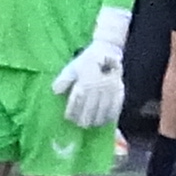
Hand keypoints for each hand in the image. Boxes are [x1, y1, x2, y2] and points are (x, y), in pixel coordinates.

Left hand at [52, 12, 130, 133]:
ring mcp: (110, 91)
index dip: (72, 112)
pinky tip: (104, 120)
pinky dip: (109, 116)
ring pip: (102, 111)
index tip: (68, 118)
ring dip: (96, 120)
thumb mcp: (73, 67)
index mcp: (85, 82)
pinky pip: (115, 107)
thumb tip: (55, 91)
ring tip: (91, 124)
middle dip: (84, 119)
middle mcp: (98, 88)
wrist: (108, 51)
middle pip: (90, 109)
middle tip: (80, 124)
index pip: (77, 102)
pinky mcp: (119, 91)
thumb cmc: (87, 60)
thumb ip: (64, 80)